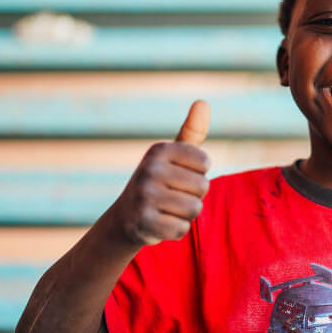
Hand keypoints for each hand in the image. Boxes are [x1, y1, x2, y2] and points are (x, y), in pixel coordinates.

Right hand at [110, 100, 211, 247]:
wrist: (126, 217)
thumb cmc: (160, 181)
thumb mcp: (174, 155)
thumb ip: (192, 131)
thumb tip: (203, 102)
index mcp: (159, 149)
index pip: (205, 162)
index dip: (198, 173)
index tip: (179, 175)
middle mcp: (149, 169)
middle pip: (202, 187)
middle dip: (193, 196)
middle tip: (172, 196)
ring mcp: (144, 196)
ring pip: (194, 209)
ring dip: (186, 214)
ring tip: (167, 209)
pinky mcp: (143, 222)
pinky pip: (182, 228)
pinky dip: (176, 230)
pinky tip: (160, 223)